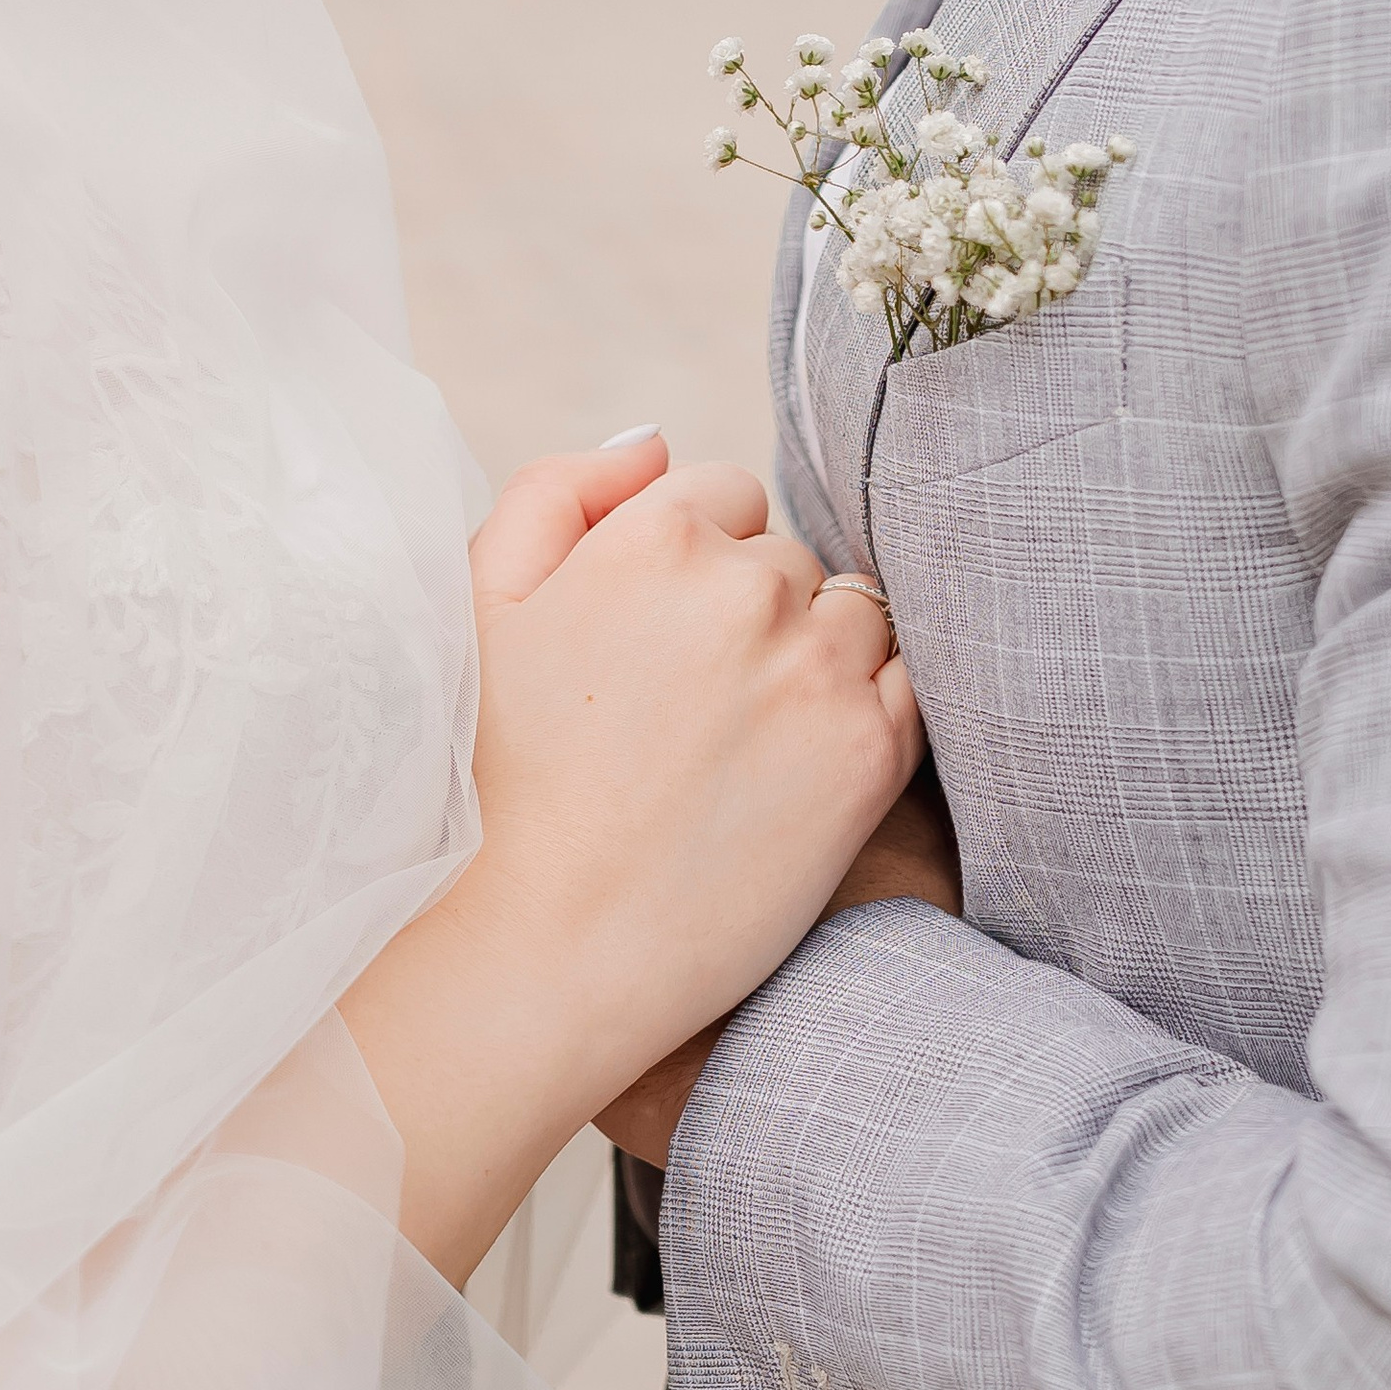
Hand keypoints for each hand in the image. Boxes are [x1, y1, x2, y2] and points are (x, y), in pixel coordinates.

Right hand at [339, 435, 920, 1280]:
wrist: (540, 948)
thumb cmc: (493, 776)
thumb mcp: (482, 601)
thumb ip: (559, 489)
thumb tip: (656, 441)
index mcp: (655, 530)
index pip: (724, 493)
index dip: (689, 566)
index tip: (655, 644)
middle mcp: (750, 584)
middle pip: (791, 557)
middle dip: (752, 611)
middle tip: (688, 709)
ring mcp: (819, 667)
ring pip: (857, 612)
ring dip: (817, 655)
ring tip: (745, 743)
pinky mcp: (869, 754)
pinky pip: (907, 685)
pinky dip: (869, 707)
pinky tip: (805, 764)